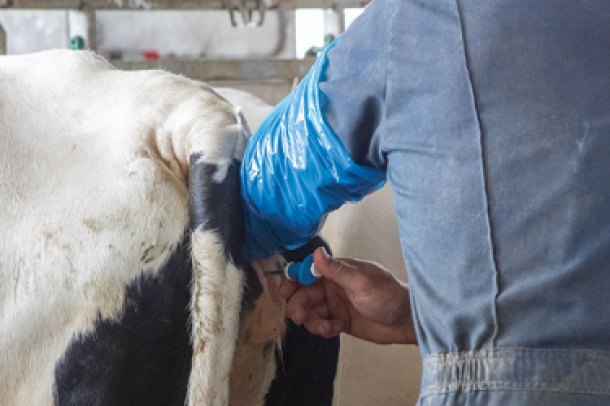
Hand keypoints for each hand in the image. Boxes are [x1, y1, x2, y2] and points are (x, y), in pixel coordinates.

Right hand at [280, 247, 416, 344]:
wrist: (405, 321)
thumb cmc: (387, 295)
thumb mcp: (361, 281)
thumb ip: (337, 269)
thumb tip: (316, 253)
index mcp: (338, 271)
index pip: (309, 271)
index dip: (295, 279)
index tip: (286, 290)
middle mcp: (333, 286)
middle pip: (305, 293)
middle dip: (298, 304)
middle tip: (298, 316)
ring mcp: (336, 304)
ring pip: (311, 311)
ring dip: (311, 320)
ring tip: (323, 327)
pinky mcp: (339, 321)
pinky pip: (322, 324)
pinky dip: (323, 328)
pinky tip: (333, 330)